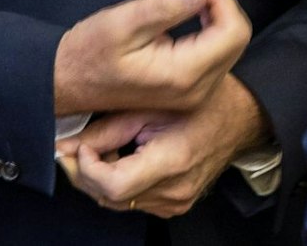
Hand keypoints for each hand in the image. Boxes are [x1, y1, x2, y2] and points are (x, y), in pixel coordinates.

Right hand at [52, 0, 250, 116]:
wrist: (65, 84)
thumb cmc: (87, 54)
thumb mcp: (122, 23)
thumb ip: (164, 7)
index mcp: (184, 75)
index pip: (232, 29)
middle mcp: (197, 90)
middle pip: (236, 36)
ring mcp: (194, 93)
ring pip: (228, 43)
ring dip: (212, 11)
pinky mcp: (188, 89)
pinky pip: (214, 52)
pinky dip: (205, 25)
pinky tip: (180, 11)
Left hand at [57, 74, 270, 217]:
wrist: (240, 117)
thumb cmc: (202, 102)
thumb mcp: (150, 104)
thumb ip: (106, 129)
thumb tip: (67, 145)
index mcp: (172, 161)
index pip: (113, 185)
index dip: (87, 168)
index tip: (80, 146)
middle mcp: (175, 189)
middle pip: (109, 199)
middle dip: (84, 174)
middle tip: (73, 148)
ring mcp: (177, 201)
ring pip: (118, 203)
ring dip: (99, 179)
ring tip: (96, 149)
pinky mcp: (176, 204)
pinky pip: (134, 202)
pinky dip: (118, 185)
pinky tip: (119, 160)